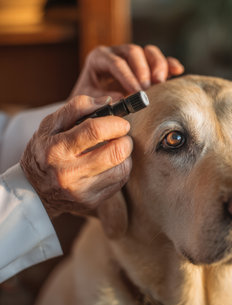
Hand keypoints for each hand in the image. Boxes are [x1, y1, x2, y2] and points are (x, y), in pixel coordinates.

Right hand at [20, 95, 132, 217]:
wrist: (34, 191)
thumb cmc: (44, 151)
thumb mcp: (50, 125)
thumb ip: (76, 108)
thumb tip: (107, 102)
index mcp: (56, 149)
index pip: (95, 131)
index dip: (115, 123)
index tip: (121, 123)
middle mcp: (68, 173)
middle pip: (114, 153)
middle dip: (125, 140)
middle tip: (122, 136)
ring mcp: (81, 191)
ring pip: (122, 169)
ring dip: (125, 156)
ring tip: (115, 150)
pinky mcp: (91, 202)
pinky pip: (119, 182)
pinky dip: (121, 169)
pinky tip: (111, 165)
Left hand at [70, 44, 183, 98]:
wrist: (94, 106)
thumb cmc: (90, 103)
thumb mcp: (89, 100)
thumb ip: (100, 99)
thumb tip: (119, 98)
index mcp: (99, 58)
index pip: (116, 62)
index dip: (127, 76)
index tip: (136, 92)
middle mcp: (117, 53)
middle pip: (133, 52)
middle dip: (142, 71)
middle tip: (147, 90)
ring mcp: (133, 58)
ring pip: (148, 51)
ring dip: (157, 66)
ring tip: (160, 83)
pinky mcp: (147, 65)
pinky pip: (161, 59)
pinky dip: (169, 64)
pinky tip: (177, 71)